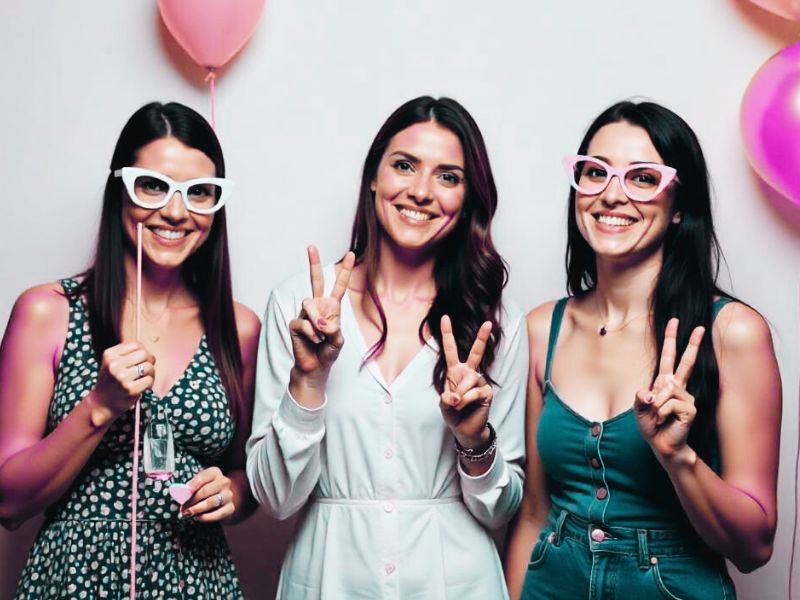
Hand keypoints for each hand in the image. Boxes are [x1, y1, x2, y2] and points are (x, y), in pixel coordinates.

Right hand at [89, 341, 154, 422]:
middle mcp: (114, 365)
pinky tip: (142, 386)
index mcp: (109, 355)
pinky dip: (149, 383)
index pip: (136, 344)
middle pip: (144, 354)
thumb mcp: (112, 362)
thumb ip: (128, 353)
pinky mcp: (130, 389)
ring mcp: (122, 377)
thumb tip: (148, 350)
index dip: (142, 351)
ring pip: (149, 367)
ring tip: (143, 378)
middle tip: (144, 369)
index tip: (139, 359)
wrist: (102, 403)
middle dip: (149, 361)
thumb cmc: (111, 381)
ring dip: (150, 373)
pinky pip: (150, 380)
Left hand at [181, 467, 233, 521]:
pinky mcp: (231, 508)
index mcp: (214, 472)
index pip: (202, 477)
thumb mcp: (198, 485)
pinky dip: (207, 516)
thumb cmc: (205, 491)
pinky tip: (199, 517)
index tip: (182, 493)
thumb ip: (190, 487)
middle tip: (182, 507)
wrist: (221, 501)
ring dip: (197, 508)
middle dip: (191, 500)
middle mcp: (224, 482)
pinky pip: (219, 513)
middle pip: (205, 491)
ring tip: (187, 513)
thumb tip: (181, 493)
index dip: (191, 486)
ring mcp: (228, 495)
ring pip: (211, 502)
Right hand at [289, 246, 354, 385]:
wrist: (315, 367)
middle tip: (311, 246)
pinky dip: (312, 334)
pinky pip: (304, 323)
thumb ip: (333, 330)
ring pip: (310, 304)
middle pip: (316, 281)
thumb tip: (320, 321)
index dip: (344, 270)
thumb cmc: (328, 352)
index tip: (350, 254)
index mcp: (332, 307)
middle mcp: (318, 306)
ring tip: (320, 337)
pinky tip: (312, 341)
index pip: (339, 286)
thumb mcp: (338, 341)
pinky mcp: (295, 323)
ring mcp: (305, 314)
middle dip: (314, 263)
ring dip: (318, 323)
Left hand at [438, 315, 493, 448]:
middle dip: (482, 337)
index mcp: (455, 371)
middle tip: (488, 323)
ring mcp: (479, 381)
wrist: (465, 429)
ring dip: (460, 394)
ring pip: (469, 379)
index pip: (450, 349)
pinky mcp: (487, 391)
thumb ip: (446, 398)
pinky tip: (466, 405)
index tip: (445, 317)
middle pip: (476, 352)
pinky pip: (475, 391)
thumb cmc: (453, 413)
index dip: (447, 334)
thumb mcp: (444, 404)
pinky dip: (467, 399)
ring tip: (457, 404)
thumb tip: (455, 396)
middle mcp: (468, 372)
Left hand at [634, 318, 704, 463]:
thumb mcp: (639, 411)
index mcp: (664, 382)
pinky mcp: (691, 408)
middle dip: (692, 343)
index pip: (668, 357)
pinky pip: (670, 403)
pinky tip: (666, 421)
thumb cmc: (652, 426)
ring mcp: (686, 397)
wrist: (662, 445)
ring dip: (656, 406)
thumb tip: (650, 393)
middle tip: (700, 326)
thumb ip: (640, 399)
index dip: (671, 339)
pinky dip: (662, 413)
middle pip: (686, 361)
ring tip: (658, 417)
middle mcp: (677, 387)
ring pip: (666, 390)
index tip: (675, 321)